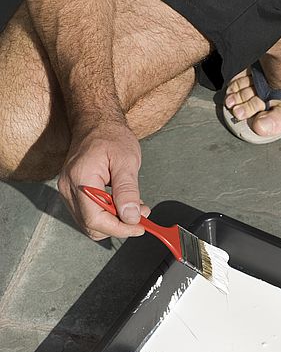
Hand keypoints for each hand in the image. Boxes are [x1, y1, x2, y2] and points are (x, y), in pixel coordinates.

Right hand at [58, 122, 150, 239]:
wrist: (96, 123)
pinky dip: (108, 215)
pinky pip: (89, 214)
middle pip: (91, 225)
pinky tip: (121, 204)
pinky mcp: (73, 193)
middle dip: (119, 226)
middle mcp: (68, 188)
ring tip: (133, 208)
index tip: (140, 227)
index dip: (120, 228)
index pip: (95, 219)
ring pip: (90, 223)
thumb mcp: (127, 161)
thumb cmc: (111, 137)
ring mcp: (68, 191)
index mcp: (81, 178)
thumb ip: (128, 191)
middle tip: (141, 215)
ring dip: (115, 222)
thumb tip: (131, 217)